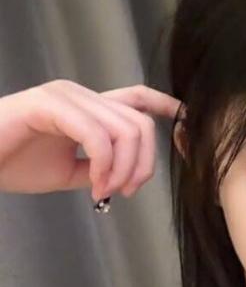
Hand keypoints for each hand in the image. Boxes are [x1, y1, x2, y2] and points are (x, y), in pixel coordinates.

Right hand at [0, 79, 180, 200]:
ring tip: (104, 191)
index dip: (166, 106)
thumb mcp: (68, 172)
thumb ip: (99, 169)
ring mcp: (66, 96)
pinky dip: (104, 165)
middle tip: (123, 192)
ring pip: (125, 129)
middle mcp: (81, 95)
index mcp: (88, 107)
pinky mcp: (50, 104)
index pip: (136, 97)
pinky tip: (94, 184)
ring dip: (124, 169)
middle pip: (140, 123)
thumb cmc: (12, 162)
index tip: (187, 121)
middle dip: (144, 164)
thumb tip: (124, 178)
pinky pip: (96, 135)